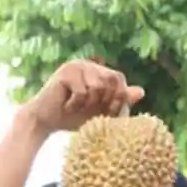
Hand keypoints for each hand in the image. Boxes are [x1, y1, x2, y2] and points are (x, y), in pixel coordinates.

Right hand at [20, 60, 143, 133]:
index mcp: (100, 72)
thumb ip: (120, 102)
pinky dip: (76, 105)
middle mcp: (89, 65)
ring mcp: (77, 66)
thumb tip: (141, 91)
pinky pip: (82, 92)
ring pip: (97, 87)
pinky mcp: (65, 72)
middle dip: (104, 102)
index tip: (108, 113)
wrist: (45, 121)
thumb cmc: (75, 118)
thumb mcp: (102, 111)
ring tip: (76, 107)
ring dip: (88, 105)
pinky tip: (66, 106)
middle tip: (89, 111)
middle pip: (111, 81)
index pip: (119, 80)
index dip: (118, 98)